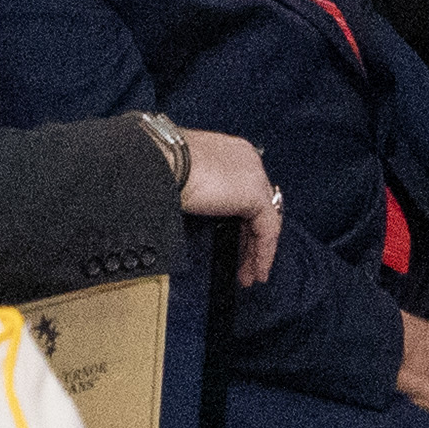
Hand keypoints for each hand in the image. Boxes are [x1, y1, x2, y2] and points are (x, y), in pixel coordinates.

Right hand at [170, 125, 289, 286]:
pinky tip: (256, 269)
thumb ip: (200, 190)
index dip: (241, 221)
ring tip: (250, 275)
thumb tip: (194, 204)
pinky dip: (262, 253)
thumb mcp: (185, 176)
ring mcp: (254, 176)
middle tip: (245, 264)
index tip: (235, 240)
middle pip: (257, 208)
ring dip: (257, 252)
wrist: (163, 159)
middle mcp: (247, 160)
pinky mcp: (256, 195)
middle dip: (250, 240)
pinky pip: (267, 231)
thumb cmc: (161, 163)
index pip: (245, 191)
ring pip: (265, 221)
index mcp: (231, 152)